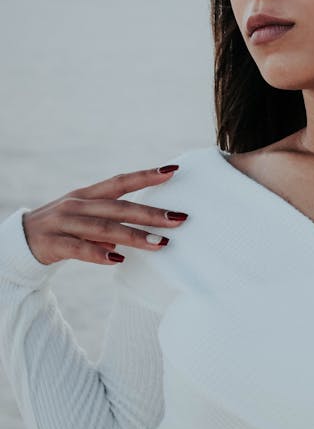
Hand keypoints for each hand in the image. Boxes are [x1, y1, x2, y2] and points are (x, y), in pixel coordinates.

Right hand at [21, 165, 188, 266]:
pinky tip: (118, 259)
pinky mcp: (53, 244)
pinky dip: (98, 254)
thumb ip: (109, 219)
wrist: (18, 242)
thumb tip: (139, 229)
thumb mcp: (84, 217)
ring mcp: (64, 223)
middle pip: (119, 207)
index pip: (121, 181)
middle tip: (179, 219)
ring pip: (104, 228)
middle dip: (151, 213)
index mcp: (87, 194)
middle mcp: (77, 204)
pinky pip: (78, 249)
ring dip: (134, 236)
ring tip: (160, 243)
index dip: (146, 175)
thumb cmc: (62, 228)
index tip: (173, 169)